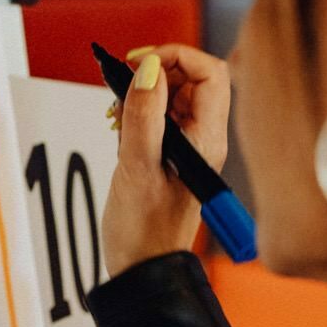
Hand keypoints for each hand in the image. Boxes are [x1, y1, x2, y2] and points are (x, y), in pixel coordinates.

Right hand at [103, 44, 230, 275]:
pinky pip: (160, 116)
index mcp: (207, 140)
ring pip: (173, 95)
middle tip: (121, 86)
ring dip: (142, 93)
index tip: (138, 63)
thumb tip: (147, 68)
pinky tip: (120, 128)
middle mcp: (204, 139)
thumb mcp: (136, 167)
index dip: (174, 56)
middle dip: (154, 73)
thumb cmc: (143, 231)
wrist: (142, 270)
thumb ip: (142, 114)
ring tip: (117, 114)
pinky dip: (138, 112)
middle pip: (191, 78)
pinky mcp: (170, 155)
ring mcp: (188, 147)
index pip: (209, 71)